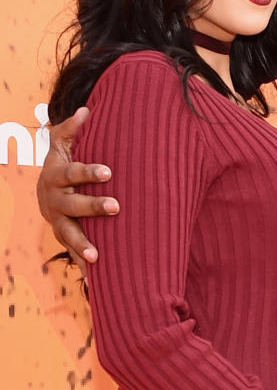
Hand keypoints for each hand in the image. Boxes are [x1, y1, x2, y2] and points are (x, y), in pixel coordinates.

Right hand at [36, 108, 117, 264]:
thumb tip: (87, 110)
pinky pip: (72, 253)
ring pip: (67, 234)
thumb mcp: (63, 144)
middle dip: (92, 206)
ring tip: (97, 255)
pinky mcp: (65, 237)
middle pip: (72, 205)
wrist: (47, 189)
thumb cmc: (63, 163)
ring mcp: (58, 222)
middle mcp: (54, 201)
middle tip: (116, 206)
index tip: (109, 171)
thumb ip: (71, 129)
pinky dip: (83, 266)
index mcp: (56, 176)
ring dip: (81, 245)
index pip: (73, 172)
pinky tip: (96, 280)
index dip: (89, 171)